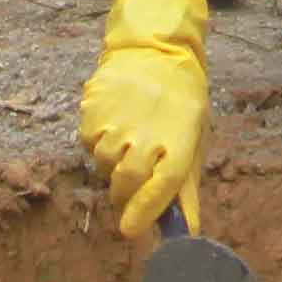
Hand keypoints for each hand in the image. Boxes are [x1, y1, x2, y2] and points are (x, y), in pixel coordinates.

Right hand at [75, 0, 218, 240]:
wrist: (155, 49)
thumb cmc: (181, 101)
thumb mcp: (193, 139)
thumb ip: (186, 188)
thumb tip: (188, 232)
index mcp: (181, 138)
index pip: (162, 187)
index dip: (146, 213)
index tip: (131, 232)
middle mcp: (148, 129)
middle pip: (126, 182)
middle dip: (124, 196)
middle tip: (128, 194)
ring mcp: (117, 118)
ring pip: (103, 164)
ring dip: (111, 167)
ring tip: (126, 143)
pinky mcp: (93, 108)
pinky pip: (88, 144)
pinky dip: (97, 144)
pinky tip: (113, 125)